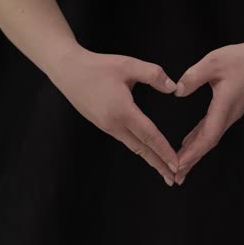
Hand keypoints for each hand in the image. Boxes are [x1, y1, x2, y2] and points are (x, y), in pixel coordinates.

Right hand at [49, 46, 178, 185]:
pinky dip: (140, 148)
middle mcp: (114, 124)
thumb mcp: (128, 65)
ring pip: (133, 146)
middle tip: (175, 179)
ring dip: (150, 158)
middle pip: (142, 149)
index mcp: (122, 111)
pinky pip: (125, 140)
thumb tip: (173, 88)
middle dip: (159, 165)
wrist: (67, 70)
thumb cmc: (97, 66)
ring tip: (164, 169)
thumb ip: (154, 74)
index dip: (164, 151)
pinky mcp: (102, 124)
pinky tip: (146, 150)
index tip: (176, 164)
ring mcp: (107, 127)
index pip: (149, 136)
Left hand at [173, 35, 243, 184]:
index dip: (193, 153)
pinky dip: (199, 140)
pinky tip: (189, 144)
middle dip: (192, 160)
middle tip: (176, 177)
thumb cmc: (241, 58)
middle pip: (208, 143)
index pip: (208, 136)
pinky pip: (211, 129)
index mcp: (224, 106)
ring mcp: (230, 114)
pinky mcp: (229, 109)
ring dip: (195, 152)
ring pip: (210, 138)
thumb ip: (194, 77)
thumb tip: (177, 91)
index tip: (179, 166)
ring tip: (180, 167)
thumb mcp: (214, 62)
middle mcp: (228, 115)